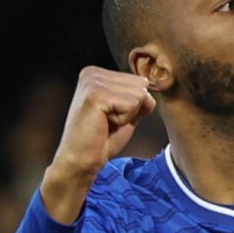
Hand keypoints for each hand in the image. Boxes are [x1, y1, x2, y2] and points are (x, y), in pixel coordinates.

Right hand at [41, 66, 155, 222]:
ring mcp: (93, 82)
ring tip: (106, 122)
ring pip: (139, 94)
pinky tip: (104, 124)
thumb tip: (151, 93)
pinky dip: (124, 120)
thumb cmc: (101, 139)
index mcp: (98, 74)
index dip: (133, 106)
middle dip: (132, 109)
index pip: (139, 82)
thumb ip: (140, 100)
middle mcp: (93, 73)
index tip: (111, 117)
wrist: (82, 159)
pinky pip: (131, 105)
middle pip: (141, 86)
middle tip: (108, 121)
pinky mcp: (95, 95)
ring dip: (128, 115)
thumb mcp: (127, 114)